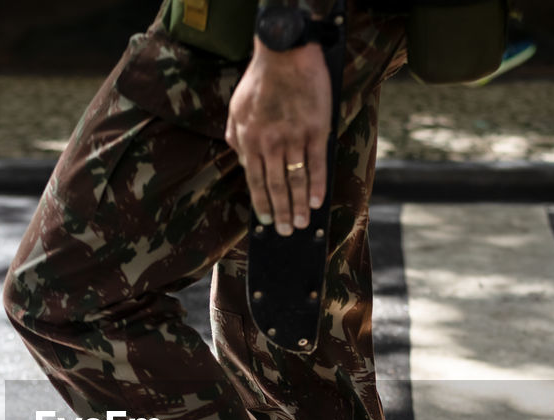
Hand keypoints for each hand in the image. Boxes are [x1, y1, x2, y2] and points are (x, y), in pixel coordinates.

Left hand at [225, 38, 330, 235]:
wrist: (284, 53)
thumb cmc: (260, 80)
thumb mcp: (236, 108)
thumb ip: (235, 137)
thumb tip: (240, 161)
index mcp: (249, 140)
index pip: (254, 181)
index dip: (261, 204)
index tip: (267, 220)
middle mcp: (269, 143)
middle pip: (275, 187)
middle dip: (281, 212)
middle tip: (286, 232)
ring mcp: (293, 138)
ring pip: (295, 180)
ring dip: (300, 205)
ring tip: (303, 223)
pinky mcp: (315, 129)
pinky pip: (316, 164)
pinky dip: (317, 185)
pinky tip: (318, 200)